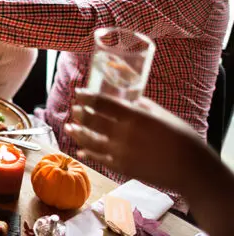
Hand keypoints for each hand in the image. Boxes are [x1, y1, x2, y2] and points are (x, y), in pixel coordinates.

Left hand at [65, 91, 201, 190]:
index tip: (78, 93)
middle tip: (74, 109)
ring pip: (90, 141)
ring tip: (69, 128)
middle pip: (92, 121)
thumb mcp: (162, 115)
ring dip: (77, 133)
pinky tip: (81, 151)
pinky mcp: (122, 168)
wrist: (193, 169)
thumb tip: (129, 98)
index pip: (103, 103)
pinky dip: (88, 154)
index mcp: (135, 116)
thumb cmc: (182, 138)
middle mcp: (124, 134)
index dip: (87, 97)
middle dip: (80, 114)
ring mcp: (121, 152)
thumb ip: (142, 106)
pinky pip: (99, 159)